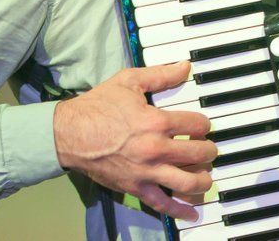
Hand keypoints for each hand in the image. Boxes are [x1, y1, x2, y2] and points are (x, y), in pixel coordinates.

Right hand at [53, 61, 215, 220]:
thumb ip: (160, 75)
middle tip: (209, 149)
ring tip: (206, 174)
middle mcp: (156, 149)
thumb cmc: (98, 106)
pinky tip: (193, 211)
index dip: (204, 124)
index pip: (197, 125)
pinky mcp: (136, 188)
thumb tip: (184, 67)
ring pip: (188, 182)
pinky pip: (163, 204)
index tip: (202, 125)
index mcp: (157, 122)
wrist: (70, 133)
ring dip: (203, 180)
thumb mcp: (130, 81)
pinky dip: (181, 210)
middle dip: (209, 151)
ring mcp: (147, 172)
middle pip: (198, 154)